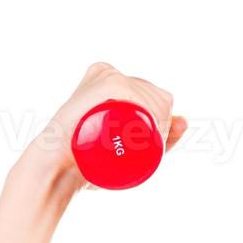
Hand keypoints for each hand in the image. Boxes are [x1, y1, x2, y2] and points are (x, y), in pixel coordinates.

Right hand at [17, 62, 188, 190]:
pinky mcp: (106, 82)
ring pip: (154, 98)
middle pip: (158, 98)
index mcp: (113, 83)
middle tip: (141, 148)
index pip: (157, 99)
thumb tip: (185, 120)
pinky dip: (147, 110)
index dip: (162, 123)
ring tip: (136, 141)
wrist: (57, 168)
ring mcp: (107, 75)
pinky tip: (137, 125)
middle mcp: (110, 74)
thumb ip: (161, 137)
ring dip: (158, 122)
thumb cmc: (90, 162)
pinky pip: (138, 93)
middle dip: (161, 125)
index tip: (152, 145)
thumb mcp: (131, 151)